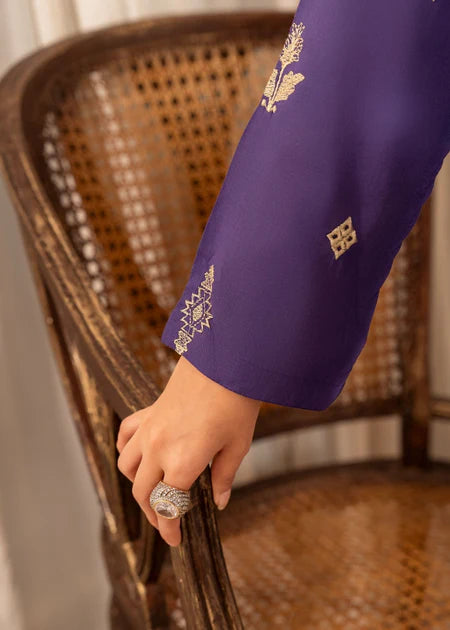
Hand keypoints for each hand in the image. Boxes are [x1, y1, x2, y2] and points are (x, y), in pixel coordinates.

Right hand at [116, 355, 260, 546]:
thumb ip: (223, 477)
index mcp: (182, 462)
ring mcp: (149, 429)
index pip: (167, 506)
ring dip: (137, 485)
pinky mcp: (147, 412)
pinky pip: (126, 436)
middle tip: (168, 522)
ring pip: (126, 467)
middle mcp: (158, 448)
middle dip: (153, 514)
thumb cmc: (236, 403)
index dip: (169, 528)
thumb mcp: (237, 445)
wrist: (224, 360)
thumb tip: (219, 503)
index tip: (175, 540)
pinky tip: (139, 456)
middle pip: (142, 493)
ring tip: (154, 491)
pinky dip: (127, 450)